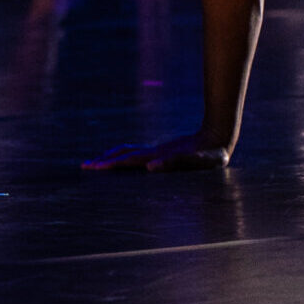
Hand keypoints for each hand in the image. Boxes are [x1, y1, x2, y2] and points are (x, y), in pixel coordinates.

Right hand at [81, 131, 231, 172]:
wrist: (219, 136)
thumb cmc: (211, 155)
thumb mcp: (197, 162)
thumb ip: (175, 163)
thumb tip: (149, 167)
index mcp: (157, 156)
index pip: (127, 161)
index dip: (109, 164)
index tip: (92, 167)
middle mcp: (154, 152)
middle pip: (123, 155)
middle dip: (104, 161)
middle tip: (85, 166)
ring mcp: (158, 151)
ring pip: (128, 152)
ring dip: (112, 157)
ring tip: (98, 162)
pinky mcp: (164, 153)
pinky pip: (138, 154)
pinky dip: (124, 156)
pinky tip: (123, 160)